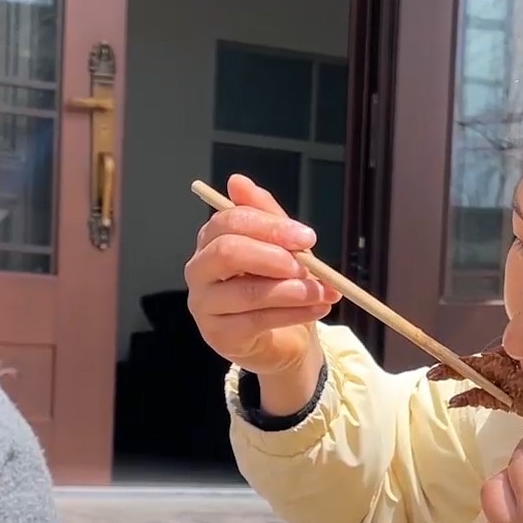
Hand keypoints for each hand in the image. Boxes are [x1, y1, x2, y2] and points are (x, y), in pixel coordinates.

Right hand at [185, 175, 340, 403]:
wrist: (285, 341)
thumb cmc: (279, 288)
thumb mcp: (281, 248)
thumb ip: (267, 217)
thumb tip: (237, 181)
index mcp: (211, 241)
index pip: (229, 221)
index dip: (269, 226)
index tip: (307, 237)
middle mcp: (199, 270)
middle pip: (227, 252)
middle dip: (273, 256)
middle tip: (307, 264)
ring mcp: (204, 305)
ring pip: (247, 291)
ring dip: (293, 290)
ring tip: (322, 292)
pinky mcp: (218, 336)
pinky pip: (257, 321)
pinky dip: (294, 313)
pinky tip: (317, 308)